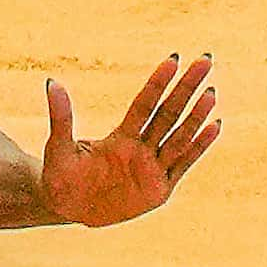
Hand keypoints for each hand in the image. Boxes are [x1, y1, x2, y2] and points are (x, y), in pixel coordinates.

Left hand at [41, 55, 220, 226]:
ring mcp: (152, 167)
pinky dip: (199, 146)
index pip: (144, 105)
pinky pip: (183, 164)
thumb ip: (61, 117)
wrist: (66, 207)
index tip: (172, 59)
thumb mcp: (58, 147)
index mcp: (120, 137)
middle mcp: (140, 148)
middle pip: (168, 113)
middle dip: (187, 88)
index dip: (157, 83)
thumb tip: (51, 81)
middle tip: (205, 59)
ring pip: (179, 137)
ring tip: (211, 92)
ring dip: (196, 115)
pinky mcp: (159, 189)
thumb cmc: (61, 175)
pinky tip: (214, 125)